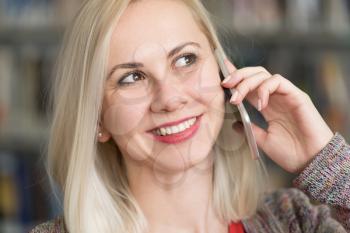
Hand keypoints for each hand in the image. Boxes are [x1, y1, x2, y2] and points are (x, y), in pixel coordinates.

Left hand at [221, 59, 333, 173]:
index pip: (250, 85)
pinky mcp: (297, 95)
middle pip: (255, 74)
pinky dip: (264, 89)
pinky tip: (260, 105)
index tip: (222, 74)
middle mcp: (276, 97)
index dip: (237, 77)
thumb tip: (234, 123)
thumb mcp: (262, 140)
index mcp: (268, 106)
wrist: (310, 163)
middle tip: (225, 84)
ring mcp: (286, 95)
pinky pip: (278, 81)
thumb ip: (249, 129)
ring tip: (236, 98)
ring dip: (246, 83)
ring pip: (264, 74)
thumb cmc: (290, 153)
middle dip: (238, 76)